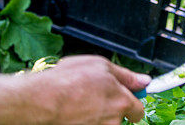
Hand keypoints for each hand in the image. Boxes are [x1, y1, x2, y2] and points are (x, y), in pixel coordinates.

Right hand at [34, 55, 150, 124]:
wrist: (40, 101)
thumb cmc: (67, 80)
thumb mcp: (100, 66)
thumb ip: (126, 76)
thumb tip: (144, 81)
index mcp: (121, 102)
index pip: (138, 111)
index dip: (131, 104)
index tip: (124, 100)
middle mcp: (113, 121)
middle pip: (120, 119)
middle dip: (112, 111)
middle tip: (93, 100)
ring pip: (104, 124)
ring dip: (96, 117)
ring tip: (78, 105)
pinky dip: (83, 121)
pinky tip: (73, 114)